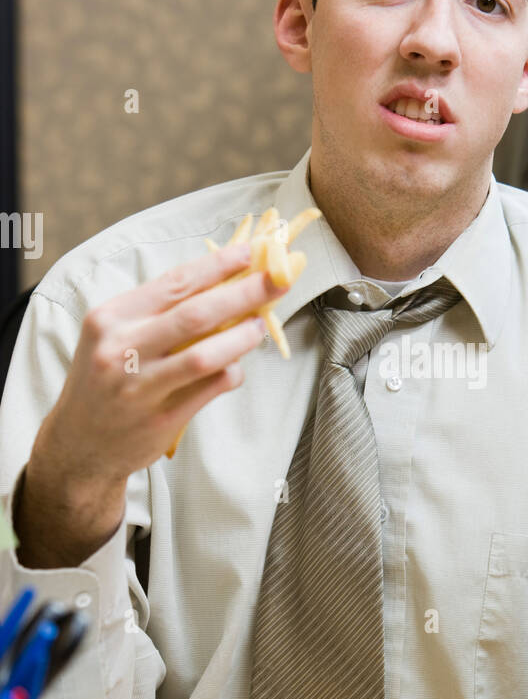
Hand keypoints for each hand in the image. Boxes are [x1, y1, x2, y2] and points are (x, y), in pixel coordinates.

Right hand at [35, 242, 284, 485]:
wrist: (80, 445)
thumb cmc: (105, 380)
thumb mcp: (114, 337)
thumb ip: (158, 314)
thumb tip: (222, 286)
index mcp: (111, 318)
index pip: (173, 283)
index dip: (216, 266)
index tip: (248, 253)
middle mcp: (122, 349)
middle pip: (195, 313)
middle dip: (243, 293)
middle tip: (277, 281)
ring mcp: (141, 387)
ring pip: (206, 354)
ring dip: (242, 337)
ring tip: (260, 326)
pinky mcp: (161, 418)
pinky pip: (210, 387)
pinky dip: (231, 372)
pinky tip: (235, 367)